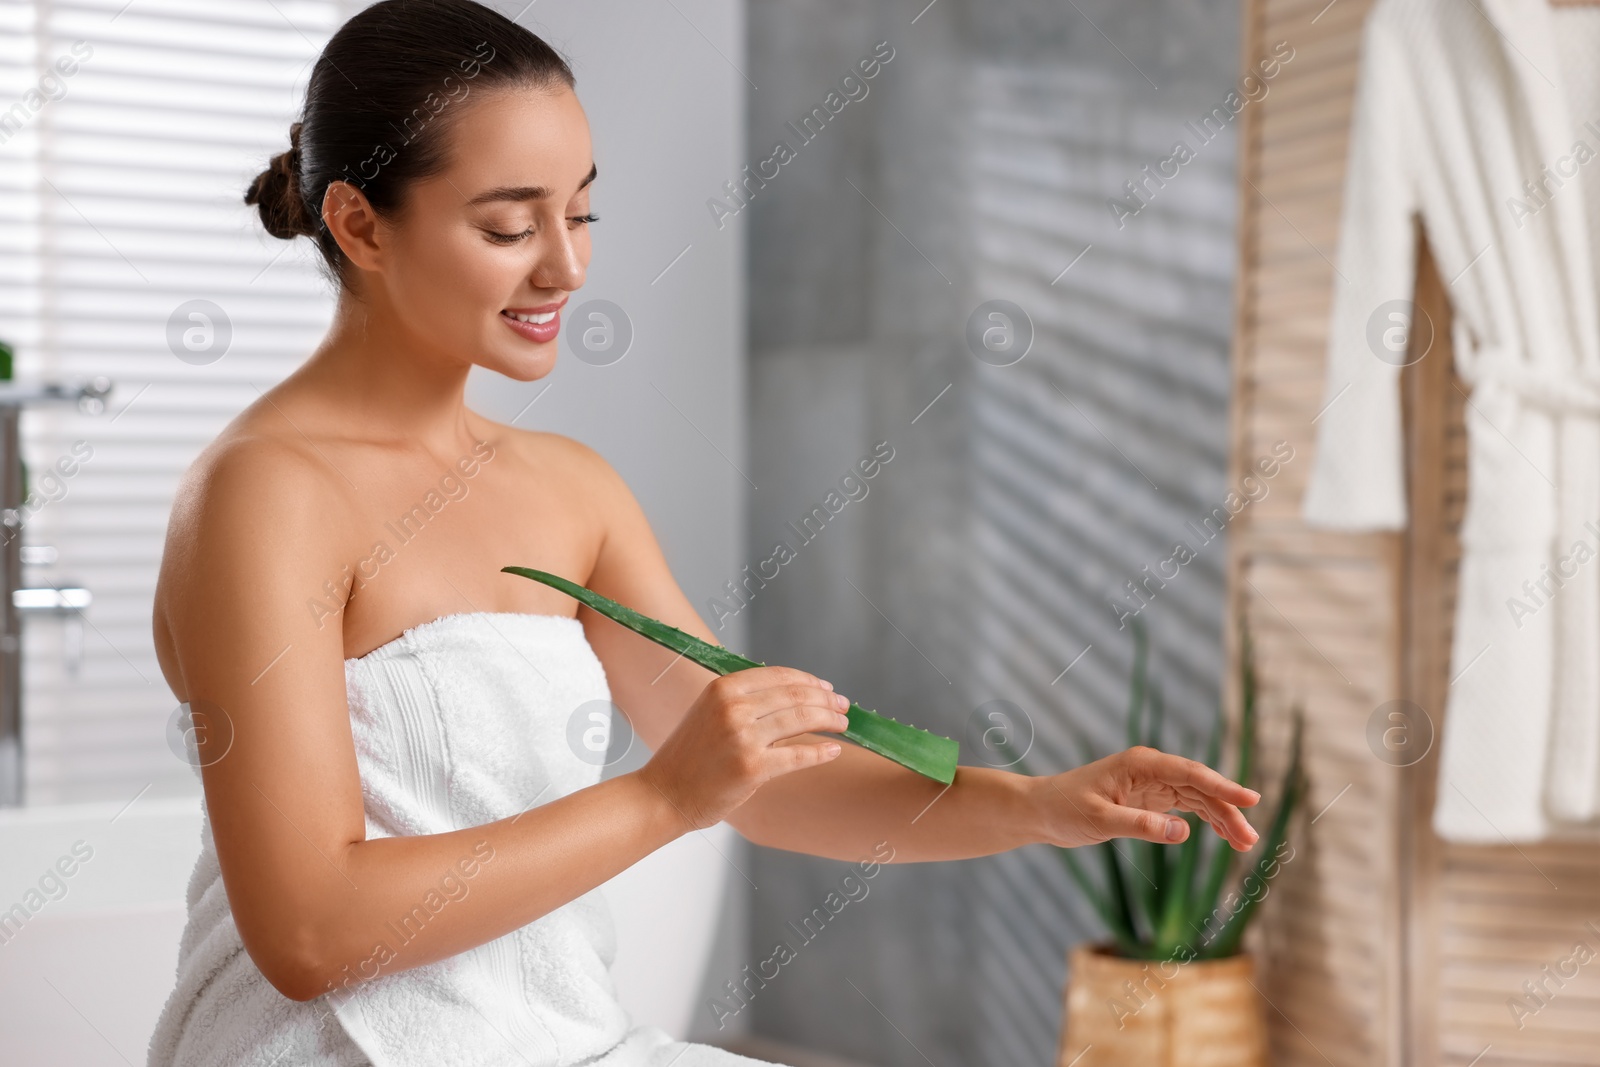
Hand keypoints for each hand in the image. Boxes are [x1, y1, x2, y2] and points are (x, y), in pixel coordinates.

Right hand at [636, 666, 848, 832]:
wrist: (664, 794)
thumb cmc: (689, 757)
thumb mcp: (710, 714)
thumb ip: (745, 703)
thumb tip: (794, 698)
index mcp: (723, 689)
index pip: (779, 676)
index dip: (809, 681)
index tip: (827, 689)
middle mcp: (733, 707)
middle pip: (795, 695)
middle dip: (826, 700)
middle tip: (844, 707)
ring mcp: (743, 737)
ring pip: (801, 719)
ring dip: (829, 721)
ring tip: (844, 724)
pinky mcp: (752, 768)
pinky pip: (798, 756)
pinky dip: (821, 752)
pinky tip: (834, 750)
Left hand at [1033, 746, 1261, 850]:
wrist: (1041, 810)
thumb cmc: (1065, 809)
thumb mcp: (1101, 820)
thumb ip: (1141, 826)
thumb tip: (1184, 834)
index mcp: (1141, 764)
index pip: (1191, 773)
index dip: (1223, 787)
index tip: (1251, 800)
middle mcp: (1151, 769)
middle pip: (1200, 787)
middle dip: (1228, 811)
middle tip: (1250, 840)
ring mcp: (1151, 783)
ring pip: (1197, 798)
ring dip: (1221, 818)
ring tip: (1244, 843)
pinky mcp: (1148, 799)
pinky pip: (1186, 807)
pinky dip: (1205, 820)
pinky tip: (1222, 835)